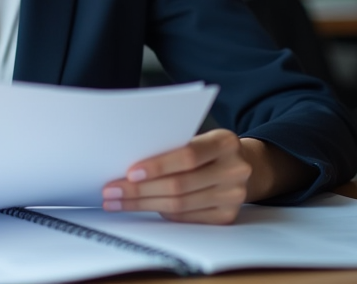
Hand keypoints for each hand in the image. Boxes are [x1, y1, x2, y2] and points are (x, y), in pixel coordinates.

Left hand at [100, 129, 251, 223]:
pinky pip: (186, 218)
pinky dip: (160, 212)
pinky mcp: (226, 216)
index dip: (158, 166)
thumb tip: (129, 165)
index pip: (188, 156)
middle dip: (139, 190)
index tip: (129, 172)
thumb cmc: (209, 149)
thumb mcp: (199, 138)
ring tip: (117, 202)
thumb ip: (173, 147)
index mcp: (225, 143)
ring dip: (142, 204)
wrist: (244, 165)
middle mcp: (234, 170)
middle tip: (112, 191)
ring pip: (179, 206)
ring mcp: (233, 196)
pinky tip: (141, 207)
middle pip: (179, 185)